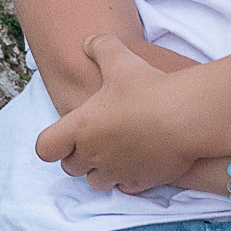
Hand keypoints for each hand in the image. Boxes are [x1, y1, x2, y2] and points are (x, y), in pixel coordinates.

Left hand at [34, 34, 207, 193]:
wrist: (184, 117)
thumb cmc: (148, 87)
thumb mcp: (120, 58)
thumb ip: (100, 47)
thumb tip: (88, 42)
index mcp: (80, 128)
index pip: (45, 148)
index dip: (52, 142)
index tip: (66, 133)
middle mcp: (93, 155)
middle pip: (70, 168)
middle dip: (77, 156)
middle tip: (93, 140)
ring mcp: (116, 171)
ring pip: (96, 182)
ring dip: (100, 170)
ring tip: (114, 153)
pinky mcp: (140, 182)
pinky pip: (125, 188)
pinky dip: (127, 179)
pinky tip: (138, 162)